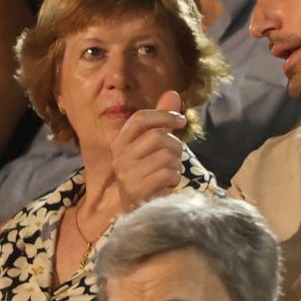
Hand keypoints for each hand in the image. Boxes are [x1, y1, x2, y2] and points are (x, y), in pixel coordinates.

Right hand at [111, 90, 188, 210]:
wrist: (140, 207)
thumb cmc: (149, 172)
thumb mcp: (155, 144)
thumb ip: (163, 120)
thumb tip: (173, 93)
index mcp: (120, 142)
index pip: (140, 118)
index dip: (164, 115)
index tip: (181, 121)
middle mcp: (119, 156)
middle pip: (158, 137)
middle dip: (175, 146)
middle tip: (174, 157)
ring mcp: (126, 174)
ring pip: (167, 156)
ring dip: (176, 164)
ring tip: (169, 172)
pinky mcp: (137, 189)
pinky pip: (169, 173)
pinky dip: (175, 178)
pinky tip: (167, 184)